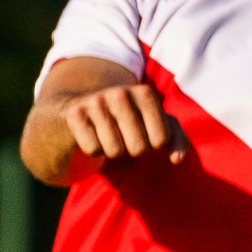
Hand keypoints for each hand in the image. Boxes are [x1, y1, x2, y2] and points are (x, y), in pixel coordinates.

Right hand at [60, 77, 181, 165]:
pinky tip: (90, 135)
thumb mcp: (154, 124)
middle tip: (122, 137)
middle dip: (131, 150)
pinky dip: (92, 150)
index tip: (144, 134)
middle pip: (139, 147)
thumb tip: (176, 159)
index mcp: (144, 93)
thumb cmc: (124, 122)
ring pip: (114, 151)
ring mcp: (95, 101)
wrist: (79, 113)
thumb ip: (175, 138)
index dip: (153, 145)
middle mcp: (120, 93)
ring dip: (111, 151)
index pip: (161, 139)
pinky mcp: (74, 113)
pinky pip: (92, 149)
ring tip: (106, 136)